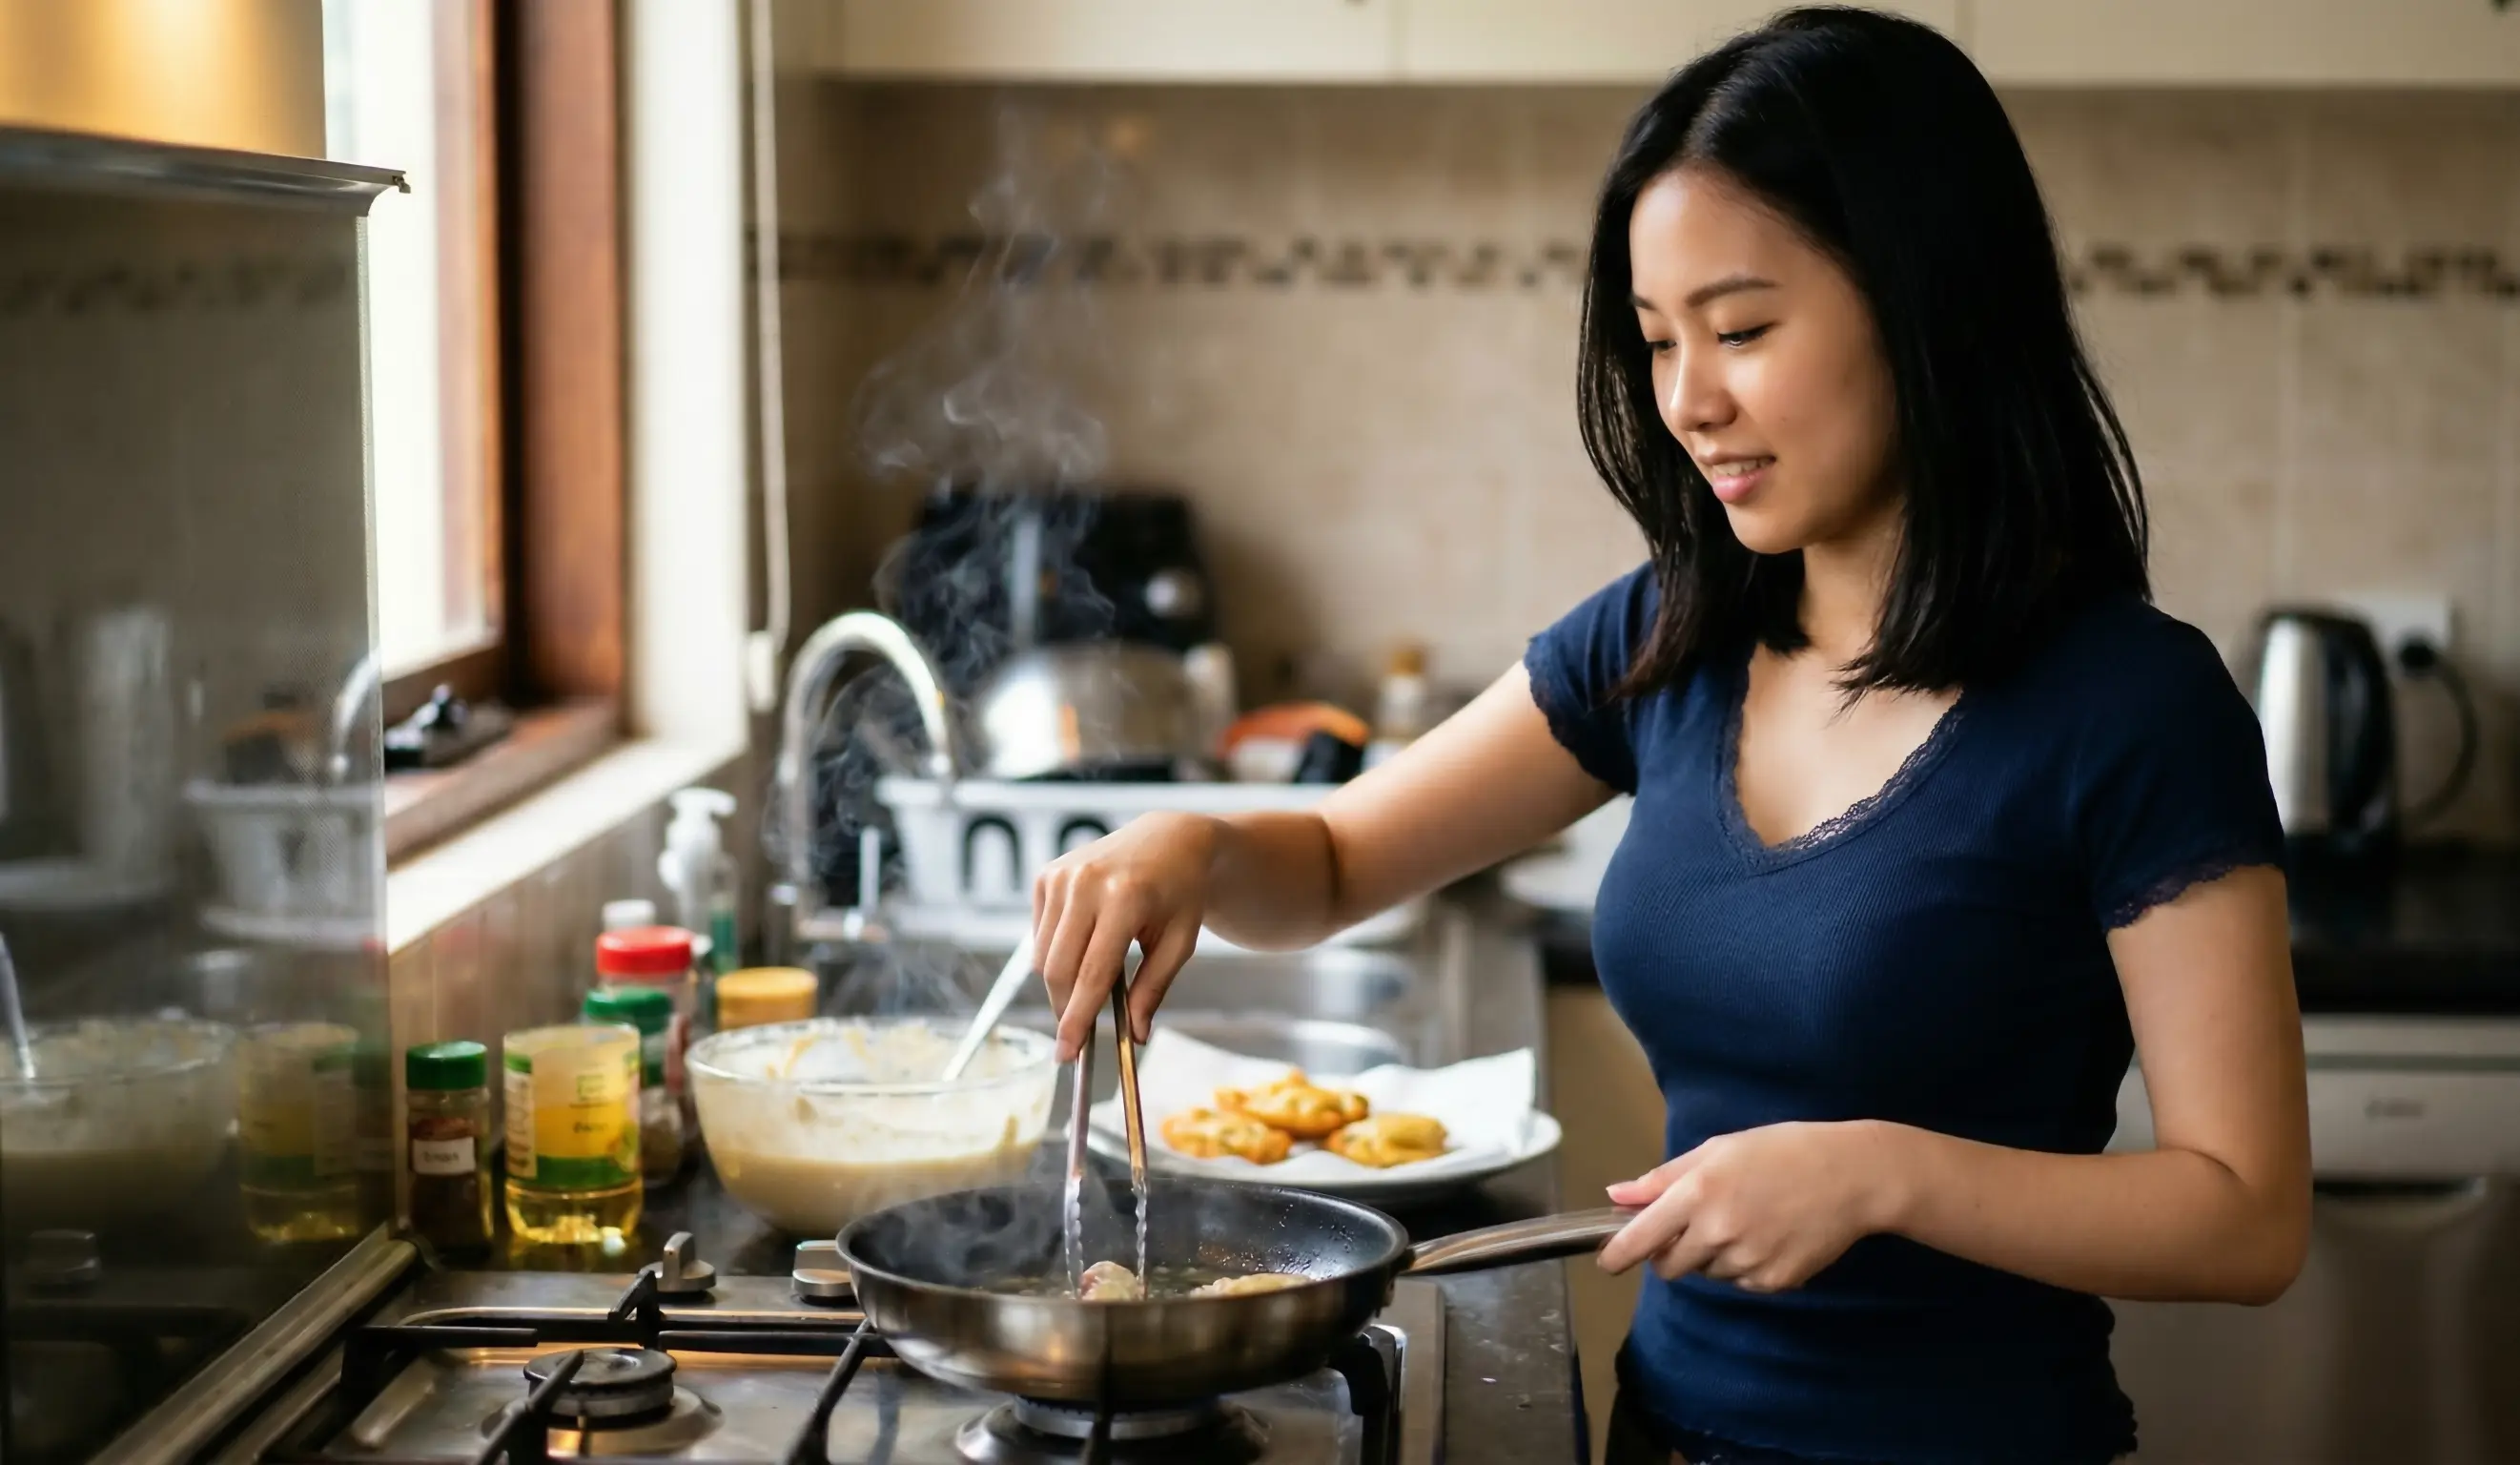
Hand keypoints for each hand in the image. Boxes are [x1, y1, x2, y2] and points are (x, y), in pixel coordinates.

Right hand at [1033, 811, 1217, 1060]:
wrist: (1169, 841)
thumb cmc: (1180, 895)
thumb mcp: (1180, 943)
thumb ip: (1154, 989)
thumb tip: (1135, 1035)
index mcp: (1125, 898)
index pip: (1092, 973)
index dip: (1078, 1018)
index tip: (1067, 1053)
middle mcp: (1087, 883)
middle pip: (1059, 969)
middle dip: (1064, 1008)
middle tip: (1075, 1034)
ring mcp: (1062, 875)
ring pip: (1043, 957)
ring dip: (1061, 983)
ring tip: (1093, 980)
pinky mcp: (1047, 875)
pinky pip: (1039, 935)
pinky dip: (1056, 953)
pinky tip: (1085, 943)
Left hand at [1595, 1121, 1902, 1291]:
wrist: (1852, 1176)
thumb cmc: (1783, 1151)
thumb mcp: (1719, 1149)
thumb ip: (1664, 1178)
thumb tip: (1617, 1195)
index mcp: (1699, 1191)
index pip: (1640, 1237)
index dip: (1617, 1254)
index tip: (1606, 1261)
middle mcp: (1717, 1231)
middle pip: (1669, 1265)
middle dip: (1671, 1251)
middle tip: (1699, 1223)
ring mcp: (1746, 1260)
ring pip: (1706, 1273)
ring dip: (1713, 1256)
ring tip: (1749, 1219)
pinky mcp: (1772, 1282)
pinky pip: (1740, 1282)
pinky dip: (1745, 1265)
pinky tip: (1771, 1235)